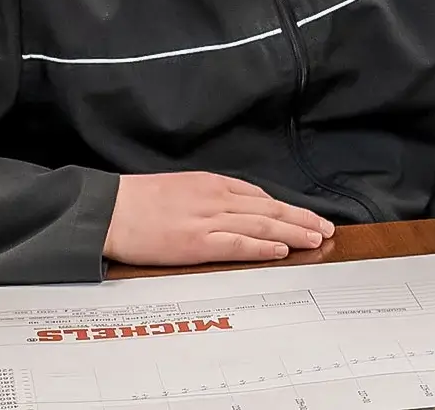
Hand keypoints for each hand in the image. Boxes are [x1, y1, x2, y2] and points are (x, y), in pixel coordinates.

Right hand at [104, 172, 334, 266]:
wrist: (108, 210)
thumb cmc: (137, 201)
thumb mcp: (179, 187)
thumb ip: (208, 196)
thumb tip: (234, 207)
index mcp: (210, 183)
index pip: (259, 196)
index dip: (286, 208)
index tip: (306, 216)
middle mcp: (215, 198)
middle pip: (268, 209)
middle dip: (301, 218)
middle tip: (326, 227)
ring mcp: (207, 220)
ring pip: (261, 225)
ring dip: (293, 232)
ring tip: (316, 238)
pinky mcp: (196, 243)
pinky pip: (238, 245)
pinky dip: (263, 247)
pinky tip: (282, 250)